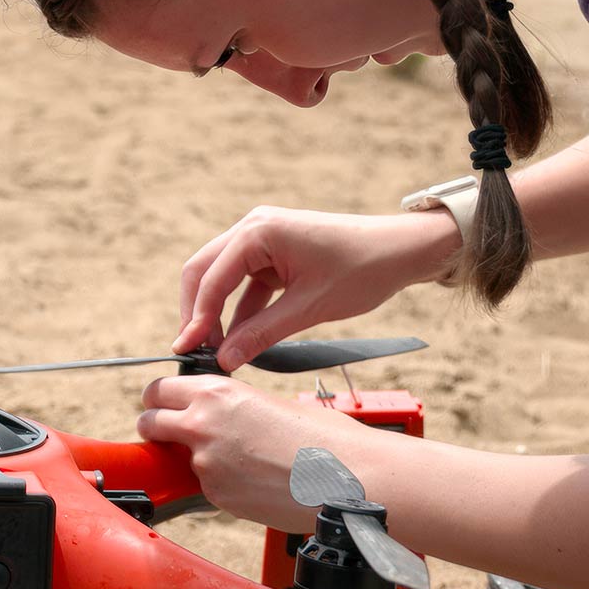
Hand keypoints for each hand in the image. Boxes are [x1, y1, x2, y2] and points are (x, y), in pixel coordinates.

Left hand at [136, 375, 364, 531]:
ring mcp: (206, 464)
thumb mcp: (270, 403)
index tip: (161, 406)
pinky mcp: (217, 496)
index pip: (159, 389)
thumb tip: (221, 418)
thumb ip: (234, 407)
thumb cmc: (325, 437)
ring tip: (242, 464)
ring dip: (197, 461)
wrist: (349, 478)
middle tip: (171, 435)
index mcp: (217, 393)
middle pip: (149, 422)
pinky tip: (257, 484)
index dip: (158, 399)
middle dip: (155, 428)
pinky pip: (208, 488)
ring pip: (180, 460)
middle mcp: (202, 424)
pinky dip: (224, 486)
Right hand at [175, 207, 456, 369]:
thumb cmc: (362, 269)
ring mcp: (262, 240)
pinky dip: (239, 311)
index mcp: (258, 231)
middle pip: (204, 272)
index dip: (197, 318)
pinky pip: (244, 284)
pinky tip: (238, 340)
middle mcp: (253, 228)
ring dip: (216, 313)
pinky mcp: (273, 255)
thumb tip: (225, 360)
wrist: (401, 251)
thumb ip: (263, 333)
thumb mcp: (310, 307)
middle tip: (193, 351)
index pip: (211, 278)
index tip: (187, 351)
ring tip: (215, 351)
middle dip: (197, 312)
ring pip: (220, 278)